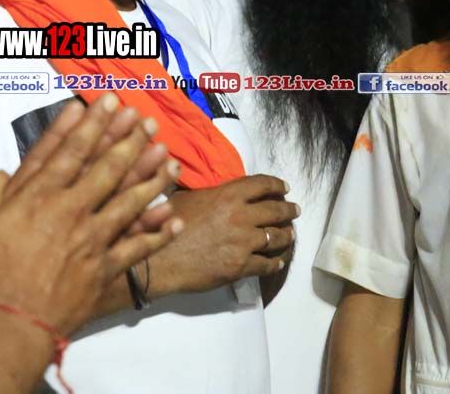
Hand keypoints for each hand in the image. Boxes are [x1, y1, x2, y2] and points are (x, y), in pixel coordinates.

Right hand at [0, 95, 181, 335]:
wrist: (10, 326)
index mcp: (36, 202)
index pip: (68, 153)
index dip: (89, 125)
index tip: (106, 103)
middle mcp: (68, 214)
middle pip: (105, 169)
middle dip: (128, 140)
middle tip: (146, 119)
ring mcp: (91, 240)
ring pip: (129, 201)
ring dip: (152, 178)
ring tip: (171, 157)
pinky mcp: (105, 268)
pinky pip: (138, 247)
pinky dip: (158, 233)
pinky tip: (175, 218)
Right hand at [150, 174, 298, 295]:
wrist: (154, 261)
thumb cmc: (164, 226)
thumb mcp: (187, 198)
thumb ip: (209, 194)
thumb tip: (215, 193)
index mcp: (228, 194)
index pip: (262, 184)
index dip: (277, 185)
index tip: (285, 188)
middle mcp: (242, 215)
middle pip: (276, 210)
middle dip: (289, 209)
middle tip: (295, 211)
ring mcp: (244, 241)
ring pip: (277, 237)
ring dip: (287, 236)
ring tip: (290, 235)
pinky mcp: (241, 266)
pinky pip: (267, 264)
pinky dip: (275, 262)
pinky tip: (278, 262)